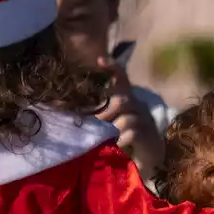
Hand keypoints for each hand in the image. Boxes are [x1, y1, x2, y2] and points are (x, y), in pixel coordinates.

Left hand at [96, 57, 165, 173]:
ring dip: (111, 127)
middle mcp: (137, 104)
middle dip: (103, 111)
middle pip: (122, 99)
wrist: (149, 154)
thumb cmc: (123, 135)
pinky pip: (133, 133)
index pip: (121, 77)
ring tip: (100, 137)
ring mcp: (144, 119)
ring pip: (126, 118)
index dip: (113, 67)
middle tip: (89, 123)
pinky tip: (115, 145)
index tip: (100, 59)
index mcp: (126, 97)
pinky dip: (121, 140)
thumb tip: (65, 109)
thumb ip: (96, 114)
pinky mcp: (148, 134)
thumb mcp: (109, 121)